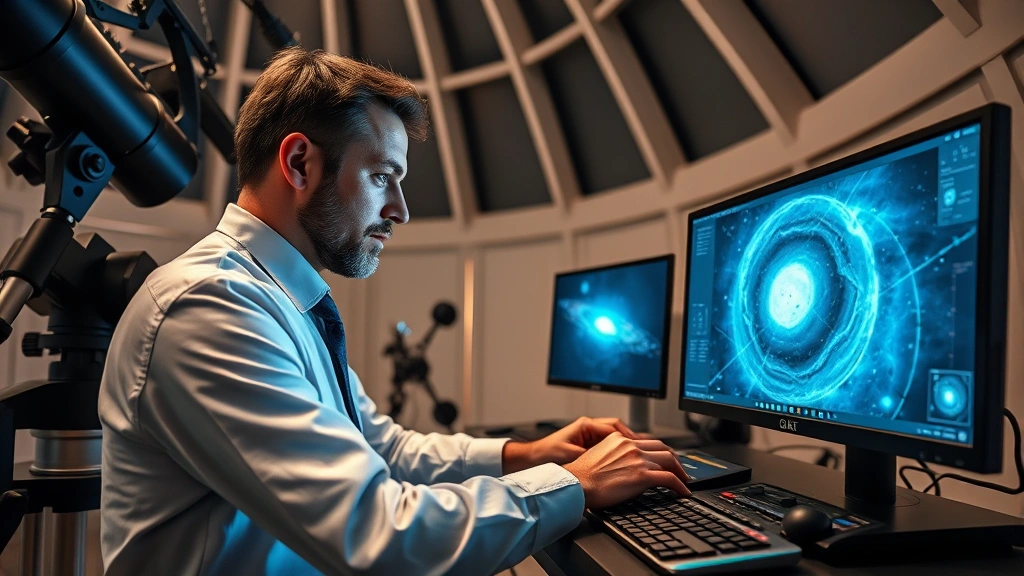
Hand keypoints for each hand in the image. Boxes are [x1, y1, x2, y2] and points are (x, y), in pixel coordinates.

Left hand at [501, 416, 638, 473]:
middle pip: (619, 431)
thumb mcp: (571, 455)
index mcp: (586, 426)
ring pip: (616, 439)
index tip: (640, 446)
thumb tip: (610, 461)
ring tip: (640, 456)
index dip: (629, 437)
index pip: (615, 427)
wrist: (531, 461)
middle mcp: (589, 428)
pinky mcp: (588, 447)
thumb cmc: (547, 456)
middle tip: (647, 450)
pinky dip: (618, 454)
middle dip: (633, 440)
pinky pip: (609, 448)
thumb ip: (591, 456)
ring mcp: (589, 437)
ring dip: (627, 446)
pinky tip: (626, 462)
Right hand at [562, 432, 691, 509]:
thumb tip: (625, 464)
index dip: (662, 451)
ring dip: (680, 472)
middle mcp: (631, 446)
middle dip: (675, 459)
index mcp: (620, 439)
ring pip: (669, 461)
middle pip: (663, 448)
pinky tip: (683, 491)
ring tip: (683, 481)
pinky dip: (680, 485)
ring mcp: (638, 459)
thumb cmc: (582, 476)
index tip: (666, 458)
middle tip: (680, 470)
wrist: (577, 485)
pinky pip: (669, 478)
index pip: (649, 442)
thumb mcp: (598, 454)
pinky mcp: (642, 475)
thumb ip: (615, 454)